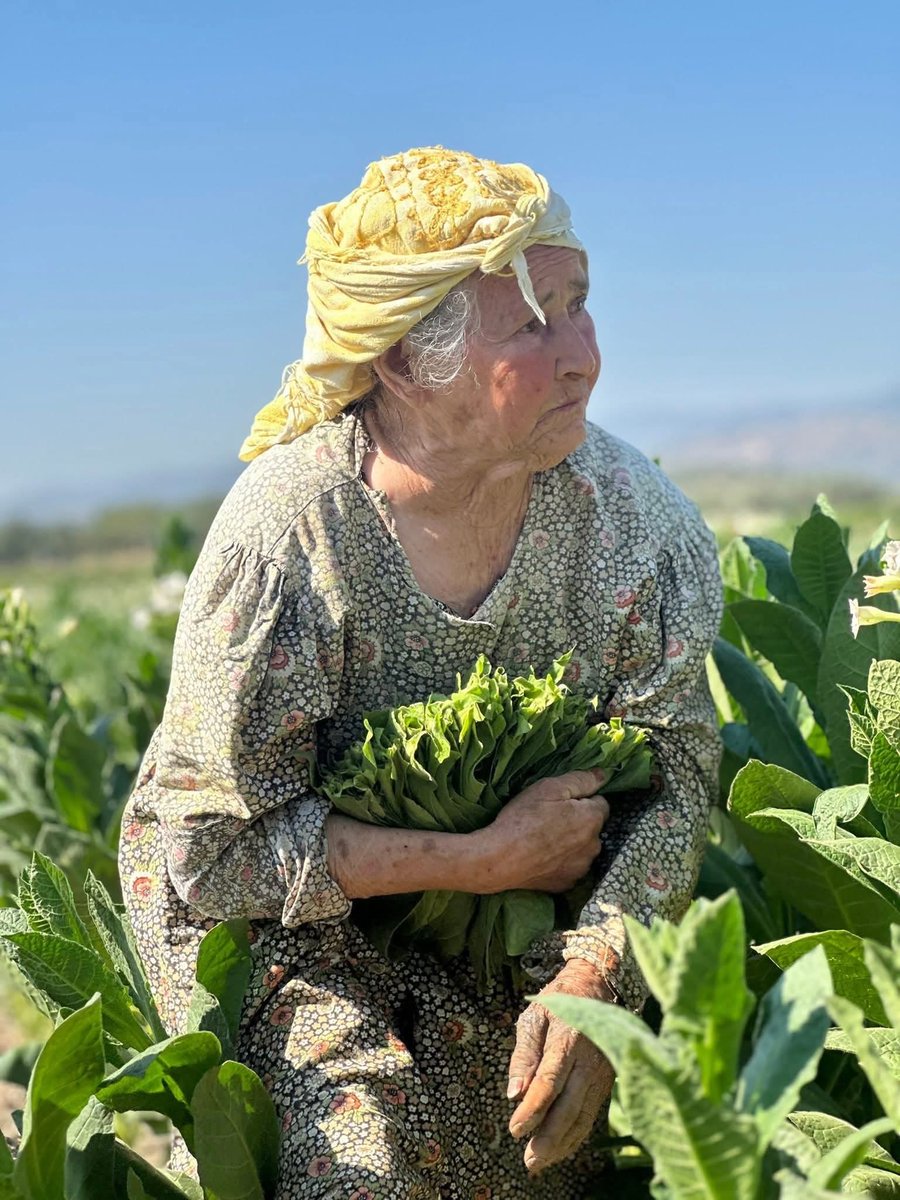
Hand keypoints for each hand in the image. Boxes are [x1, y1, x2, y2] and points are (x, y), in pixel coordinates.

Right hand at [473, 770, 609, 893]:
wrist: (500, 859)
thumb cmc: (524, 818)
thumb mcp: (549, 787)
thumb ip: (581, 779)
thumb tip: (604, 775)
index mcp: (592, 819)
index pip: (601, 803)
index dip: (580, 800)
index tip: (559, 802)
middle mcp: (594, 846)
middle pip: (592, 827)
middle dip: (578, 822)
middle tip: (549, 819)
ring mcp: (581, 868)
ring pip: (582, 849)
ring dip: (571, 843)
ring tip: (544, 839)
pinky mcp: (567, 884)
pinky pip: (570, 867)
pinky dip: (561, 862)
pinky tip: (542, 857)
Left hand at [507, 958, 616, 1173]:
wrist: (597, 987)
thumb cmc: (559, 1002)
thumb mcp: (534, 1017)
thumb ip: (523, 1055)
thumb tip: (514, 1094)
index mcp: (569, 1041)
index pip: (549, 1082)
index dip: (532, 1109)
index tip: (514, 1129)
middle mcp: (589, 1061)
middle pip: (569, 1107)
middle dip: (548, 1138)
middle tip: (528, 1161)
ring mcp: (601, 1074)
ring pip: (583, 1117)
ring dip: (562, 1144)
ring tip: (540, 1162)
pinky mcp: (606, 1083)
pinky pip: (591, 1115)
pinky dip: (575, 1135)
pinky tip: (560, 1148)